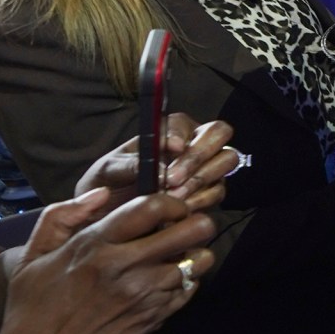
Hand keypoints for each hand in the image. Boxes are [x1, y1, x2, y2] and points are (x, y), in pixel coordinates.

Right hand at [0, 190, 217, 333]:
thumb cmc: (31, 309)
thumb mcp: (32, 257)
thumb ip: (62, 217)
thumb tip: (101, 193)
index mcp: (95, 244)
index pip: (152, 207)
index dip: (171, 201)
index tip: (169, 207)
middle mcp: (124, 267)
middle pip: (189, 231)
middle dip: (195, 224)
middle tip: (186, 227)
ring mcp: (143, 296)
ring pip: (196, 262)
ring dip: (193, 255)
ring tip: (178, 256)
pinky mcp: (153, 319)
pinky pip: (189, 291)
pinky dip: (187, 282)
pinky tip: (168, 282)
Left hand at [75, 114, 240, 214]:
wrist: (110, 211)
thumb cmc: (109, 182)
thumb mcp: (110, 169)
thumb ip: (131, 165)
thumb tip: (161, 171)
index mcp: (167, 130)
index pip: (184, 122)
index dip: (181, 133)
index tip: (172, 148)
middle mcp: (192, 143)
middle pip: (218, 133)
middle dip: (198, 155)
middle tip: (173, 179)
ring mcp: (205, 166)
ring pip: (225, 160)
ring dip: (200, 179)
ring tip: (172, 196)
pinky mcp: (210, 191)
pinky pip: (218, 191)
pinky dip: (200, 199)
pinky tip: (180, 208)